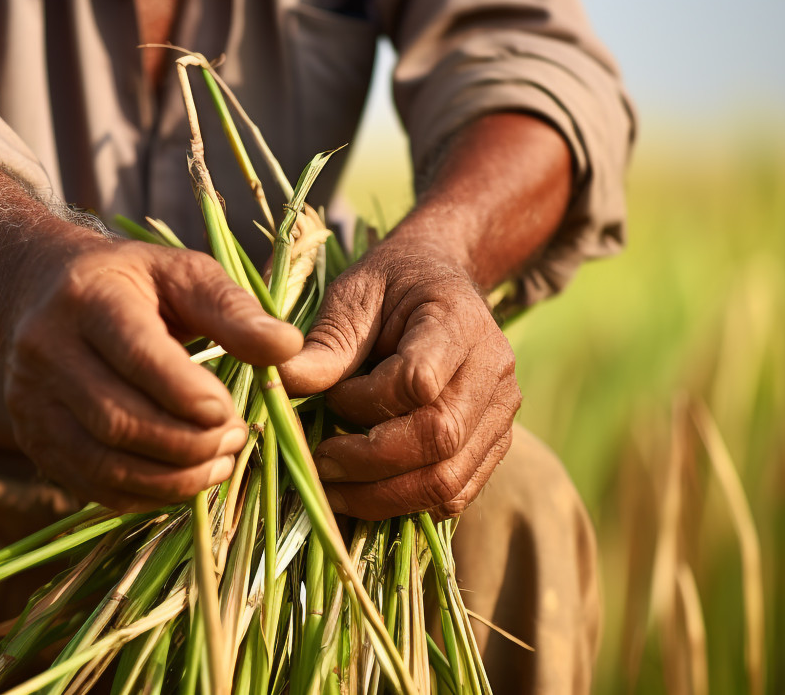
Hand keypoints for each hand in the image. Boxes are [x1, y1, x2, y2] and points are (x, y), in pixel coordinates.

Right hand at [0, 238, 302, 512]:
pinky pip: (92, 485)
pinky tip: (184, 478)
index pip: (136, 354)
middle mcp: (46, 351)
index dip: (187, 393)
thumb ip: (234, 310)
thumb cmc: (131, 282)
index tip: (231, 412)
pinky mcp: (34, 439)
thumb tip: (289, 349)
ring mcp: (31, 401)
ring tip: (220, 462)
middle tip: (237, 438)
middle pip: (118, 419)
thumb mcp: (182, 274)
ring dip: (171, 477)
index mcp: (88, 298)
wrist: (39, 292)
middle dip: (187, 442)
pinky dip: (145, 494)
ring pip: (102, 462)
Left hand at [280, 238, 520, 520]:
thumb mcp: (352, 295)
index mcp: (458, 320)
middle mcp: (493, 368)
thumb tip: (283, 382)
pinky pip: (457, 492)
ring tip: (333, 486)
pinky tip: (366, 490)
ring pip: (449, 479)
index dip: (364, 402)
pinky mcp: (495, 442)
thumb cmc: (391, 284)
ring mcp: (501, 410)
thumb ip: (326, 342)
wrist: (440, 280)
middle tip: (319, 461)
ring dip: (383, 496)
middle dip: (369, 462)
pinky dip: (407, 503)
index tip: (330, 395)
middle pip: (439, 438)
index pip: (419, 381)